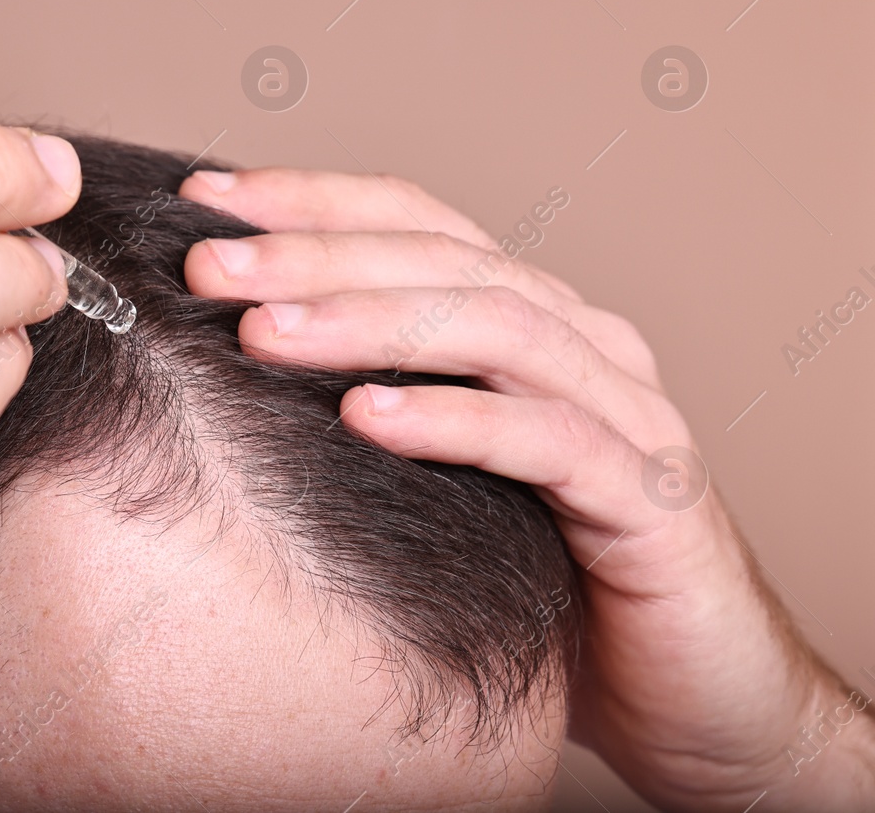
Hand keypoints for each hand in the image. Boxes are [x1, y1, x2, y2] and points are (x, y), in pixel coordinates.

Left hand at [178, 167, 874, 811]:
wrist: (690, 695)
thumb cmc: (541, 578)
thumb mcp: (436, 474)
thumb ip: (370, 402)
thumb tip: (230, 352)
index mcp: (530, 319)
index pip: (416, 224)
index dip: (312, 200)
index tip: (203, 198)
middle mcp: (583, 344)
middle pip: (444, 262)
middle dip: (318, 254)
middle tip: (208, 265)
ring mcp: (626, 414)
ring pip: (496, 329)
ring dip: (372, 323)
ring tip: (265, 332)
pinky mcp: (653, 500)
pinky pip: (551, 442)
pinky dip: (455, 420)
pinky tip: (367, 417)